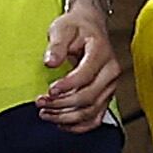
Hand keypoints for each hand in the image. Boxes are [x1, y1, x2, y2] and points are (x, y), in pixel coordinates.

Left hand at [38, 0, 120, 129]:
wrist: (91, 27)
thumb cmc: (76, 27)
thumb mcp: (62, 28)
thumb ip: (57, 45)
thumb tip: (50, 62)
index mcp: (102, 54)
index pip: (86, 76)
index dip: (67, 86)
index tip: (49, 90)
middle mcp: (110, 73)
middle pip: (89, 98)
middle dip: (62, 104)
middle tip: (41, 103)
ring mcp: (110, 87)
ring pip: (91, 112)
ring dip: (67, 117)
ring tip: (46, 114)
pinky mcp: (105, 97)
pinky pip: (96, 118)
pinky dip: (78, 126)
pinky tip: (61, 123)